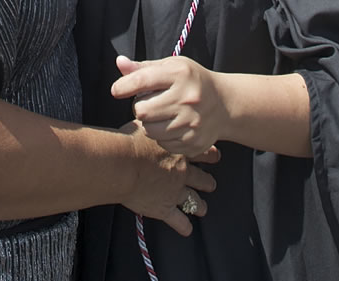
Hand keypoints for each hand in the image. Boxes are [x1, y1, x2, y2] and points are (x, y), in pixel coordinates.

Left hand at [112, 55, 227, 157]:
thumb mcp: (172, 67)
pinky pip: (162, 143)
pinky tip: (173, 125)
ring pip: (149, 130)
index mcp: (181, 74)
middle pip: (141, 110)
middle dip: (141, 107)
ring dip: (150, 123)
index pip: (142, 80)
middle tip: (151, 103)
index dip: (123, 86)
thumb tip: (119, 62)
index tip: (117, 90)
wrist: (225, 104)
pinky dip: (162, 136)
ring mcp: (192, 122)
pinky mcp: (193, 142)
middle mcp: (187, 98)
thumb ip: (144, 67)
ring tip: (162, 114)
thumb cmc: (192, 81)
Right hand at [117, 120, 217, 236]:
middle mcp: (181, 171)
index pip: (202, 152)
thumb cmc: (129, 141)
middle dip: (207, 181)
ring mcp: (174, 191)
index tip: (216, 156)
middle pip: (200, 178)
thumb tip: (154, 108)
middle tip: (211, 183)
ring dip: (199, 205)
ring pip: (193, 200)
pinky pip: (177, 220)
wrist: (122, 162)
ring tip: (203, 209)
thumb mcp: (147, 122)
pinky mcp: (163, 208)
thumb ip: (155, 120)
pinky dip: (183, 226)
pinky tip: (187, 230)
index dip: (210, 155)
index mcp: (179, 150)